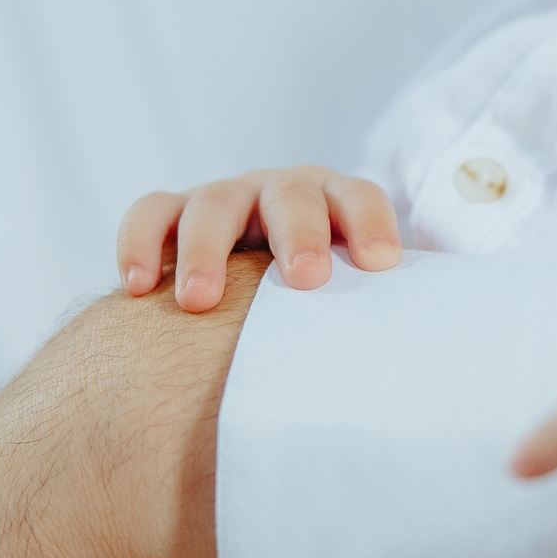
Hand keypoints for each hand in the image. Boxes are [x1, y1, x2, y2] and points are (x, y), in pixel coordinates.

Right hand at [118, 167, 399, 310]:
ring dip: (207, 250)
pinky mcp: (171, 213)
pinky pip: (150, 214)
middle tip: (306, 279)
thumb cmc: (316, 305)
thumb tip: (421, 363)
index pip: (358, 197)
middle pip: (292, 196)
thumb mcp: (346, 300)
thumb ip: (373, 316)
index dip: (371, 222)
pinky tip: (135, 288)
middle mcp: (279, 194)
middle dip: (300, 233)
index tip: (380, 264)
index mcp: (333, 205)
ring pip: (214, 205)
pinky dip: (139, 244)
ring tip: (199, 302)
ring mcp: (224, 199)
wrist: (251, 292)